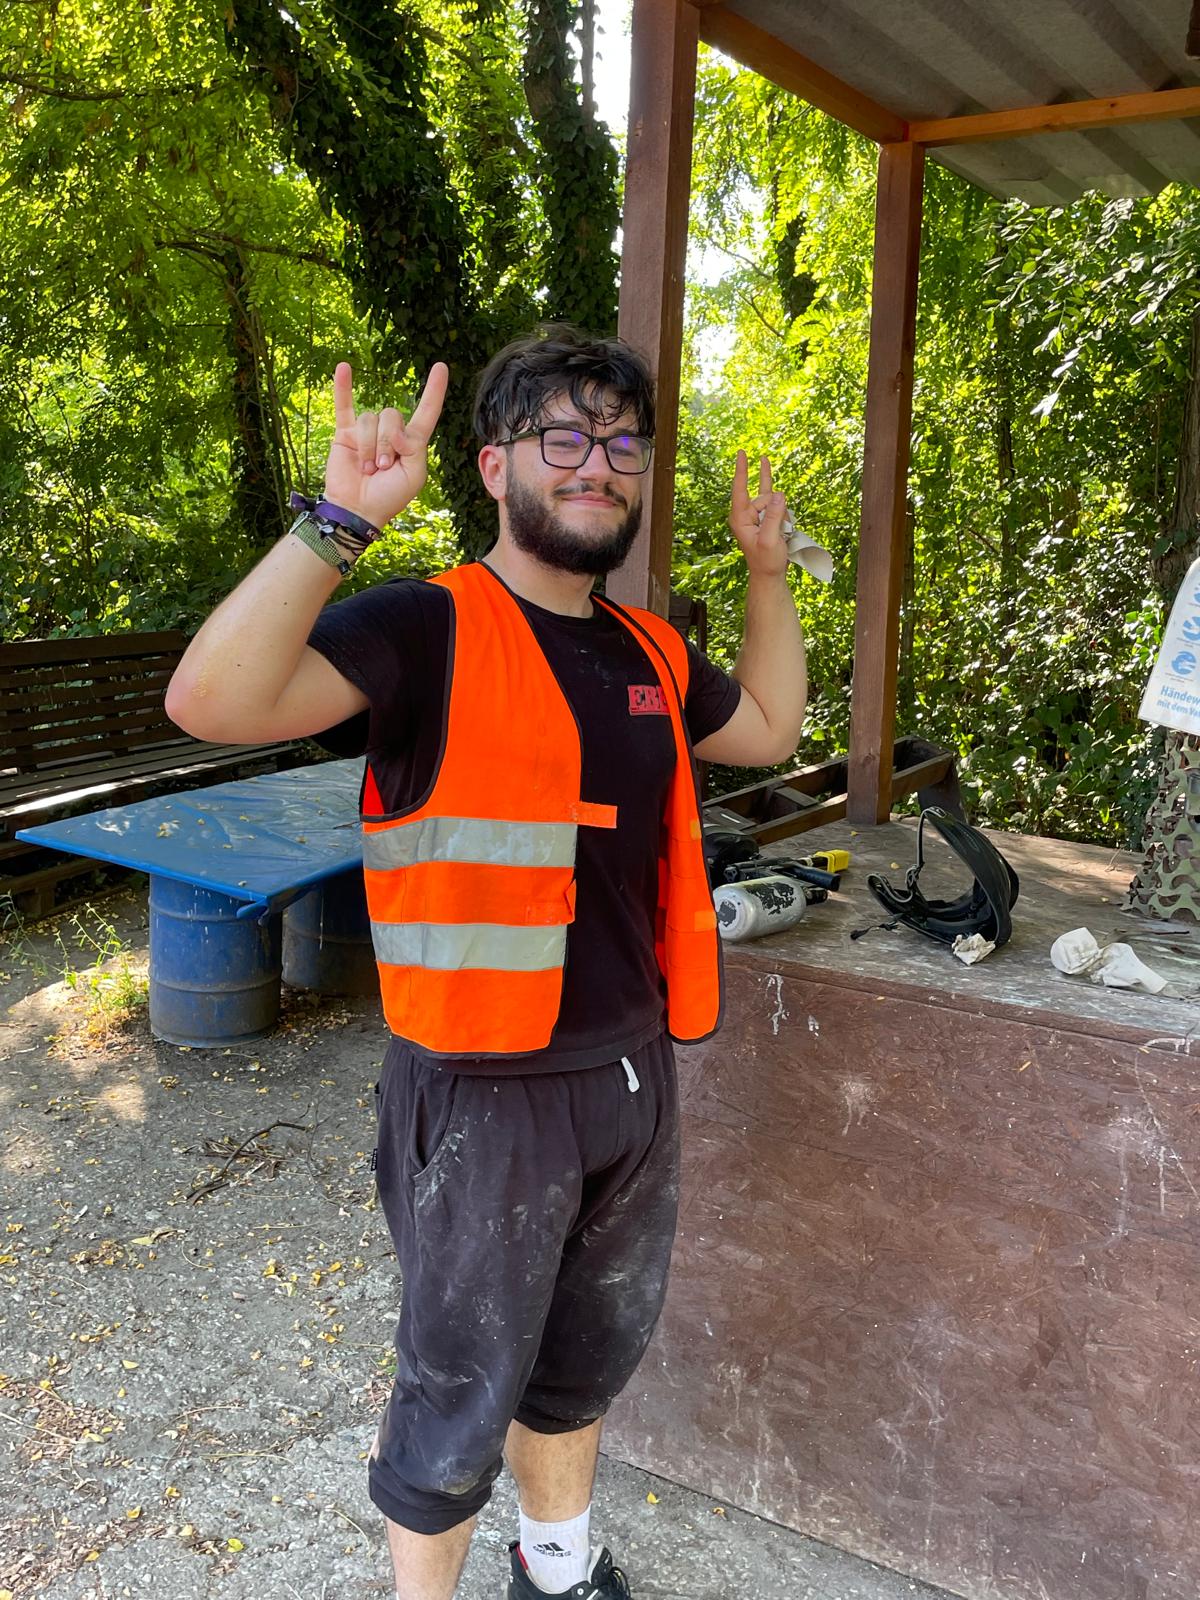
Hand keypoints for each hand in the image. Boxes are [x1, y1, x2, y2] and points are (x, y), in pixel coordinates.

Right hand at [321, 360, 448, 528]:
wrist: (358, 510)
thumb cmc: (389, 497)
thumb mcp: (414, 475)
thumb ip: (413, 447)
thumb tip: (394, 430)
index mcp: (412, 442)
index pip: (426, 411)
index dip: (434, 391)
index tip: (441, 367)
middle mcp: (390, 433)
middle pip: (392, 415)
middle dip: (386, 443)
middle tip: (382, 468)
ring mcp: (367, 431)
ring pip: (370, 419)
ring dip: (369, 447)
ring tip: (367, 468)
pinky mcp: (345, 433)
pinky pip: (344, 405)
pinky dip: (343, 387)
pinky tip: (343, 367)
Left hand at [729, 451, 790, 579]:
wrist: (770, 574)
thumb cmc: (766, 561)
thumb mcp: (770, 540)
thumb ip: (774, 516)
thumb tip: (779, 494)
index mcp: (740, 519)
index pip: (740, 490)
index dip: (742, 470)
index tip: (741, 453)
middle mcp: (745, 514)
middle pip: (765, 497)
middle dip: (777, 511)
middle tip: (778, 533)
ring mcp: (755, 515)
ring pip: (774, 502)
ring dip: (782, 516)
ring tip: (780, 535)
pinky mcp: (765, 517)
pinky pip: (775, 503)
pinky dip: (782, 510)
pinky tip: (771, 488)